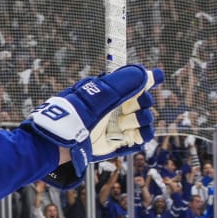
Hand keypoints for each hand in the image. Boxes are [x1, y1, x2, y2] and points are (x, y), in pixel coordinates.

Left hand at [24, 65, 161, 182]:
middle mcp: (114, 108)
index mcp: (110, 92)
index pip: (136, 85)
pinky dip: (140, 136)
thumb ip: (127, 81)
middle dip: (141, 104)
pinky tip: (133, 136)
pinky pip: (139, 138)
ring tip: (124, 125)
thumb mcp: (103, 93)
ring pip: (144, 121)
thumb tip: (152, 74)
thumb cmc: (79, 112)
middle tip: (127, 109)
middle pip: (143, 103)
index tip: (153, 79)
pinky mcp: (116, 143)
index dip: (146, 82)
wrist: (63, 140)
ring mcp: (116, 126)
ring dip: (140, 121)